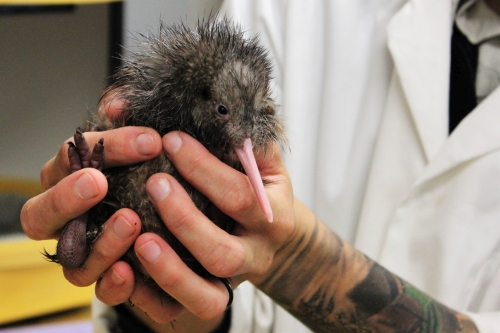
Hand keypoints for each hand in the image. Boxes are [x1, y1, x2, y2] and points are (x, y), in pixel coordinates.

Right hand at [20, 94, 162, 288]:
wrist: (170, 218)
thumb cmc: (146, 174)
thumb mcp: (141, 146)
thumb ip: (125, 124)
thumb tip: (119, 104)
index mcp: (67, 180)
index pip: (67, 159)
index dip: (103, 146)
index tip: (148, 140)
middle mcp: (65, 219)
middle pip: (41, 214)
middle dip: (66, 197)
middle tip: (98, 181)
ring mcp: (81, 252)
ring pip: (71, 257)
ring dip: (98, 241)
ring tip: (130, 221)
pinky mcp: (104, 278)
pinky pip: (99, 288)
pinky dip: (112, 283)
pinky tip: (130, 271)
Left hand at [95, 130, 296, 321]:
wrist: (277, 237)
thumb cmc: (262, 190)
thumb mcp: (264, 162)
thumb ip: (246, 137)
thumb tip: (221, 103)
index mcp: (272, 215)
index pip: (239, 194)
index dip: (204, 169)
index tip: (171, 139)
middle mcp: (256, 254)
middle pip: (222, 252)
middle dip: (185, 220)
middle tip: (154, 184)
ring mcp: (234, 282)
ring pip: (206, 296)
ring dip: (169, 269)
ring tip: (140, 240)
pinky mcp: (212, 297)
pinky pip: (184, 311)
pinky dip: (155, 298)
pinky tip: (128, 272)